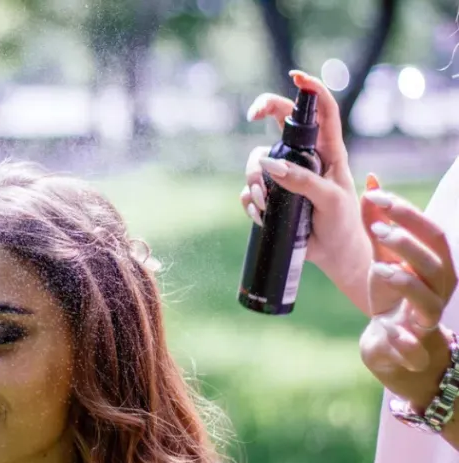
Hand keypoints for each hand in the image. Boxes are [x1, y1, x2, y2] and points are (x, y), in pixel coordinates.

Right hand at [240, 70, 372, 312]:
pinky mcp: (272, 197)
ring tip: (263, 203)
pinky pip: (249, 190)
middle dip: (263, 115)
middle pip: (279, 124)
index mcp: (329, 152)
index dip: (310, 90)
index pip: (323, 112)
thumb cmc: (343, 224)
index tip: (294, 76)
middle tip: (252, 115)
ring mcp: (285, 176)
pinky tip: (261, 215)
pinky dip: (249, 202)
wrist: (335, 255)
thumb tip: (268, 164)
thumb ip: (302, 181)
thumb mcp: (330, 200)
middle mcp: (305, 158)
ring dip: (254, 179)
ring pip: (257, 160)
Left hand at [358, 182, 456, 406]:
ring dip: (405, 283)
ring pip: (429, 303)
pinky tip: (388, 329)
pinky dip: (402, 340)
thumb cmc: (393, 297)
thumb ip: (378, 224)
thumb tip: (372, 182)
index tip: (375, 194)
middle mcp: (437, 292)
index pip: (431, 233)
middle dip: (408, 244)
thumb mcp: (384, 258)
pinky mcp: (413, 352)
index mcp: (435, 267)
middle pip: (435, 263)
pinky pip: (413, 348)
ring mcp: (427, 323)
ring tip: (378, 268)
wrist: (395, 350)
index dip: (406, 212)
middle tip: (378, 229)